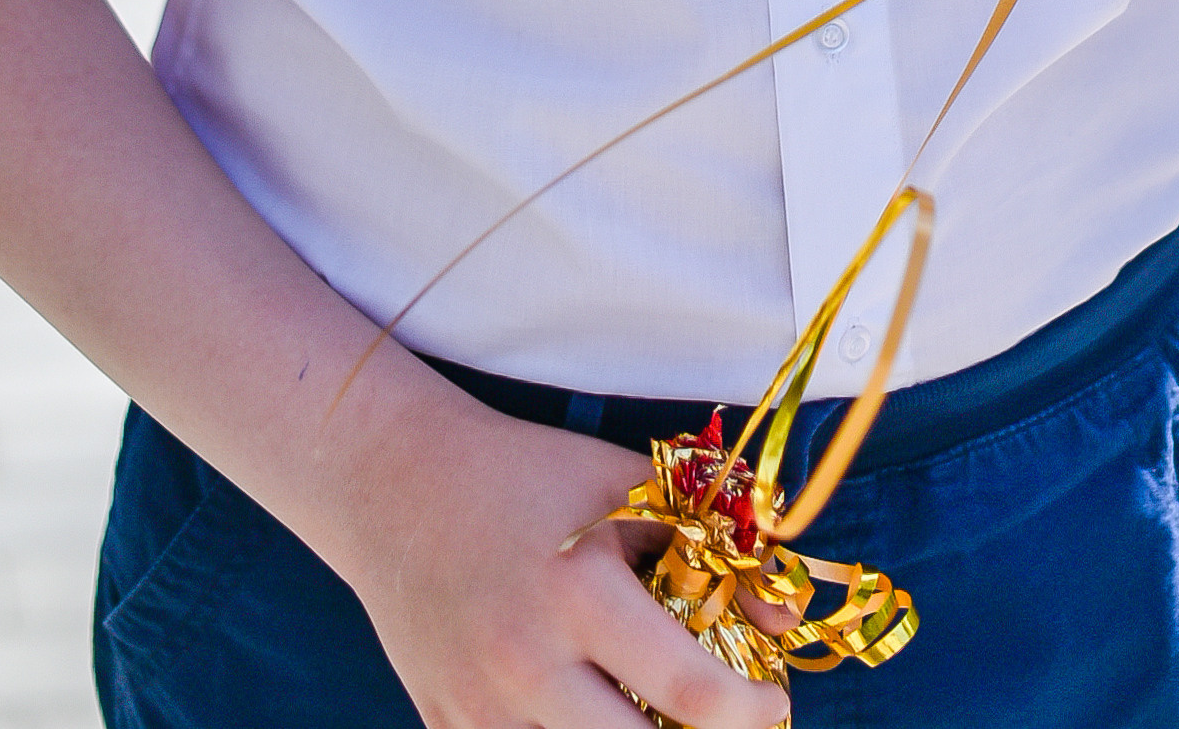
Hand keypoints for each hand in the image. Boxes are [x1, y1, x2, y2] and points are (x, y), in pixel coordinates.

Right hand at [339, 390, 787, 728]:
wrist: (394, 483)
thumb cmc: (523, 475)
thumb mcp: (620, 484)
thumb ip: (707, 542)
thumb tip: (784, 613)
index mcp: (578, 595)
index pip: (689, 692)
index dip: (749, 712)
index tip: (773, 704)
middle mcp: (526, 664)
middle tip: (718, 718)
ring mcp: (479, 707)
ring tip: (648, 709)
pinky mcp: (445, 727)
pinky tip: (584, 709)